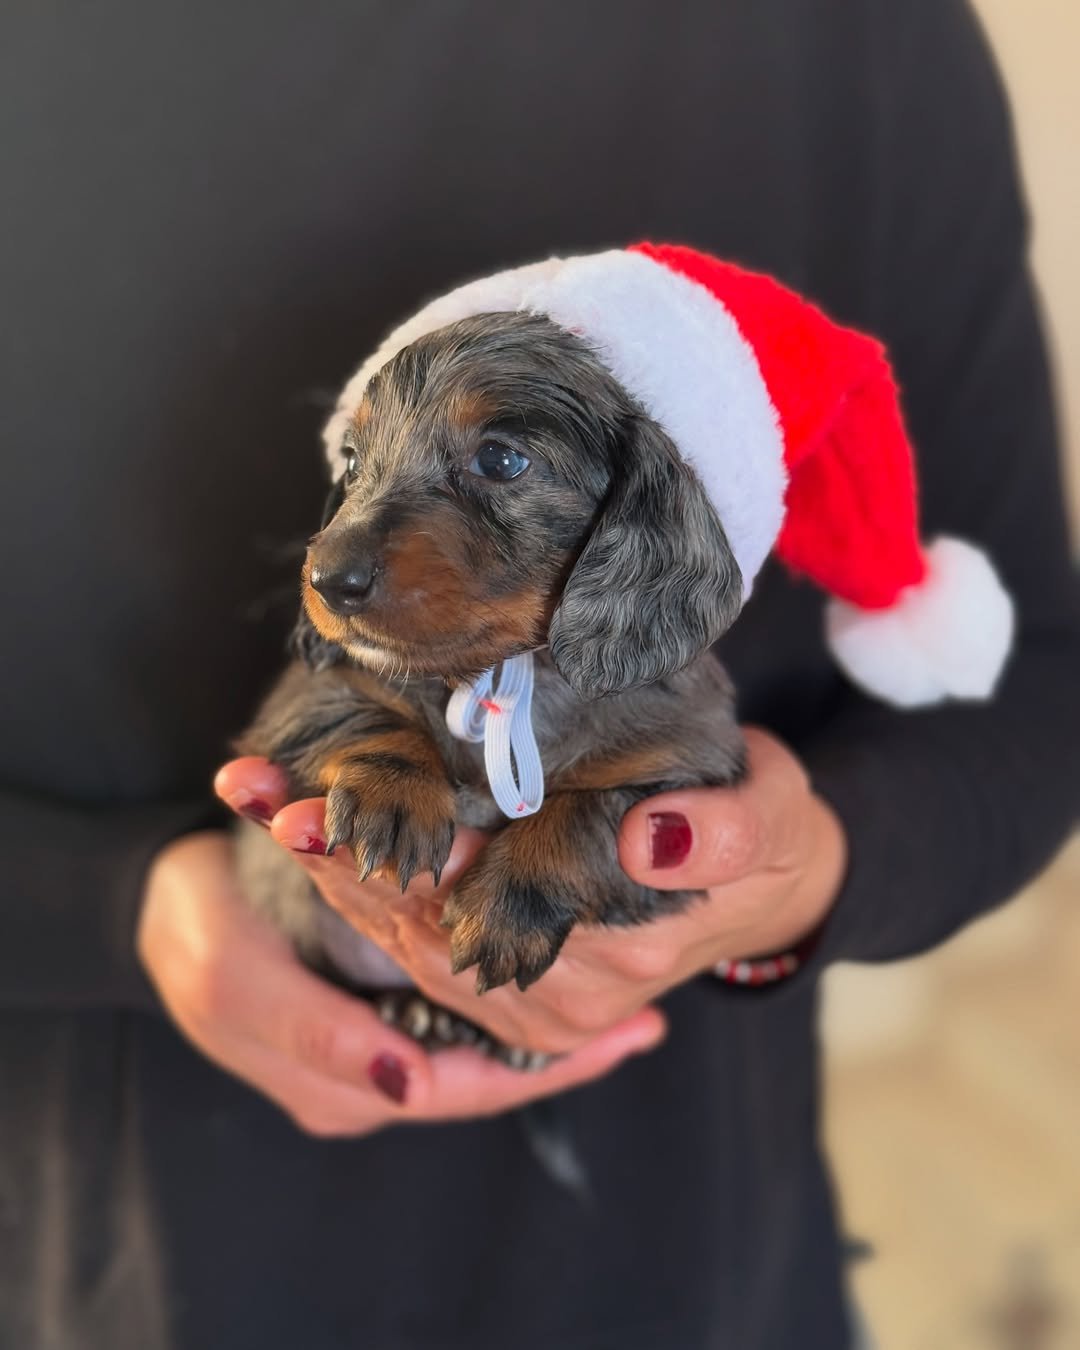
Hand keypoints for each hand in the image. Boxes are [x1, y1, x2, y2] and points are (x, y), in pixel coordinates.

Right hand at [137, 832, 665, 1135]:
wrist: (150, 900)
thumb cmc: (193, 931)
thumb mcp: (238, 980)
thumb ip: (319, 1033)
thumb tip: (406, 1081)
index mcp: (343, 1085)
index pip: (470, 1089)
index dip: (551, 1066)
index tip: (629, 1033)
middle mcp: (368, 1078)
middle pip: (486, 1073)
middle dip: (564, 1046)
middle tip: (647, 1012)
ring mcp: (368, 1044)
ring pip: (475, 1040)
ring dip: (541, 1020)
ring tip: (619, 993)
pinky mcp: (367, 1005)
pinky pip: (451, 1007)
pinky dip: (500, 987)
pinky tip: (544, 960)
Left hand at [214, 727, 844, 1057]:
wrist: (769, 885)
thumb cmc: (767, 835)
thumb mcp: (772, 817)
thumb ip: (723, 833)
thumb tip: (652, 839)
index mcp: (616, 951)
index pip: (477, 903)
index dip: (391, 851)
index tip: (310, 807)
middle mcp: (564, 998)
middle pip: (424, 927)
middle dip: (337, 857)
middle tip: (255, 791)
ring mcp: (537, 1008)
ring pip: (411, 943)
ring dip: (334, 875)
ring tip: (261, 801)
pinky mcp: (522, 999)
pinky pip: (424, 949)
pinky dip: (364, 892)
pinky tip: (314, 838)